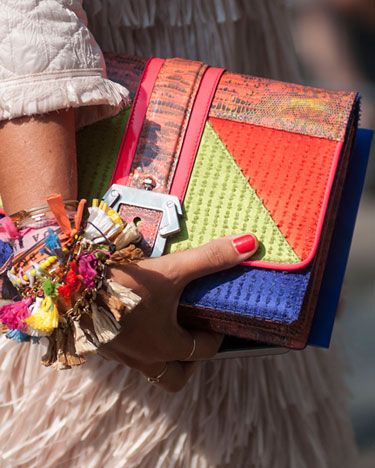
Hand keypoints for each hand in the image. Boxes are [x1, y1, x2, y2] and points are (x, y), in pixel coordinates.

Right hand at [99, 234, 257, 392]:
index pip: (202, 352)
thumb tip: (250, 244)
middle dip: (189, 362)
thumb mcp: (171, 270)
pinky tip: (135, 314)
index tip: (217, 322)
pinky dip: (138, 340)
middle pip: (174, 378)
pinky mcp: (98, 343)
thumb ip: (210, 258)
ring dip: (162, 351)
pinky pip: (126, 353)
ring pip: (149, 367)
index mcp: (165, 346)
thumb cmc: (123, 283)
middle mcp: (142, 358)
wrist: (67, 284)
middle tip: (192, 334)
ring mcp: (118, 354)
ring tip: (166, 323)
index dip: (215, 337)